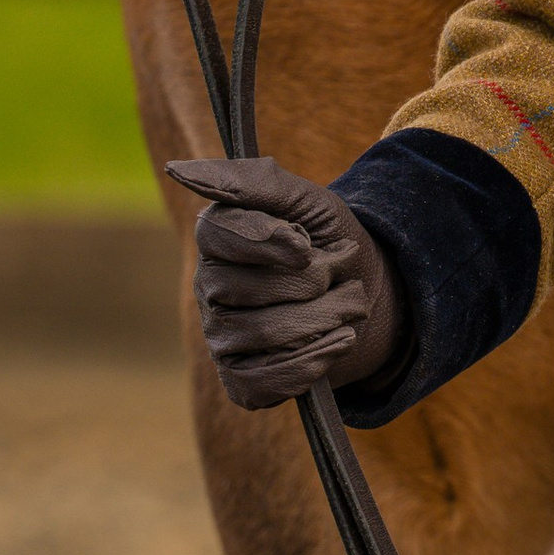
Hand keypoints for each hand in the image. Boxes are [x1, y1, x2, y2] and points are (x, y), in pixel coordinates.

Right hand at [170, 154, 409, 412]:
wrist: (374, 294)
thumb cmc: (331, 239)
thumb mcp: (307, 201)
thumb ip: (253, 183)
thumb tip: (180, 172)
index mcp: (217, 238)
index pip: (217, 235)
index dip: (265, 241)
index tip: (305, 245)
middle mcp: (209, 289)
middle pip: (249, 290)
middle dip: (312, 280)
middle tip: (341, 270)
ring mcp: (221, 338)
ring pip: (265, 335)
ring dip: (326, 317)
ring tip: (351, 303)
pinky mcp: (241, 381)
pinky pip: (263, 382)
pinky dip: (312, 363)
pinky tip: (338, 342)